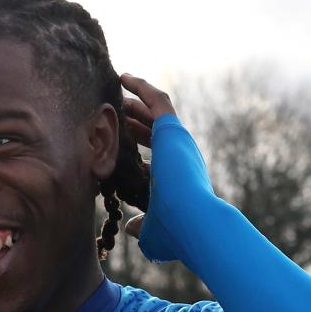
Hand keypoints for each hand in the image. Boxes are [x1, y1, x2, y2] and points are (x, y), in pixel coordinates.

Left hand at [118, 73, 175, 239]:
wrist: (195, 222)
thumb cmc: (177, 233)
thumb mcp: (153, 230)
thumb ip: (142, 226)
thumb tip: (131, 227)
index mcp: (177, 178)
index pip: (156, 157)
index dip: (137, 147)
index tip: (120, 142)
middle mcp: (180, 156)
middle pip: (154, 131)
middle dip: (134, 121)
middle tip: (115, 111)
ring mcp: (178, 142)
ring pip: (155, 112)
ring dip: (135, 102)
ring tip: (116, 89)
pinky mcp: (173, 130)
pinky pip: (158, 100)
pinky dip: (142, 88)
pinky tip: (124, 78)